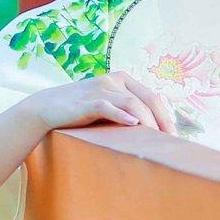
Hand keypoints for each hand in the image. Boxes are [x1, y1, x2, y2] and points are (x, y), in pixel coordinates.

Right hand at [29, 71, 177, 133]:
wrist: (46, 108)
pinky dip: (122, 116)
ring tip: (155, 139)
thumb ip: (125, 109)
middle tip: (171, 141)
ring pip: (133, 103)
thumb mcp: (106, 104)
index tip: (173, 135)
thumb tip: (151, 130)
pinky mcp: (88, 101)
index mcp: (122, 79)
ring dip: (148, 122)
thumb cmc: (79, 111)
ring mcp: (100, 89)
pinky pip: (109, 107)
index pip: (152, 96)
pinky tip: (132, 124)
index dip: (166, 115)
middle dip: (162, 120)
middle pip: (147, 99)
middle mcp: (113, 80)